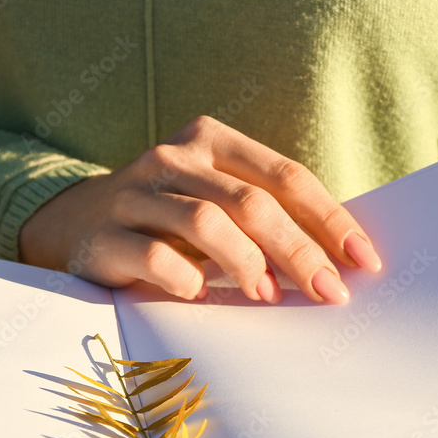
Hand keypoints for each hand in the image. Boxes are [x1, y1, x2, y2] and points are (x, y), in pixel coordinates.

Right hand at [20, 116, 380, 303]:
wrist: (73, 223)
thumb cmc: (166, 219)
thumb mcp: (213, 199)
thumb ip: (262, 215)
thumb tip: (338, 260)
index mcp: (209, 141)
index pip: (284, 176)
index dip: (330, 219)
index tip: (363, 261)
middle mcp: (172, 158)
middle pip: (251, 203)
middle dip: (299, 251)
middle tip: (329, 294)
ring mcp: (135, 194)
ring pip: (205, 222)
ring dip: (248, 264)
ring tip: (269, 297)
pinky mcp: (104, 237)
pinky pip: (154, 257)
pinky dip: (187, 279)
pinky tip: (202, 295)